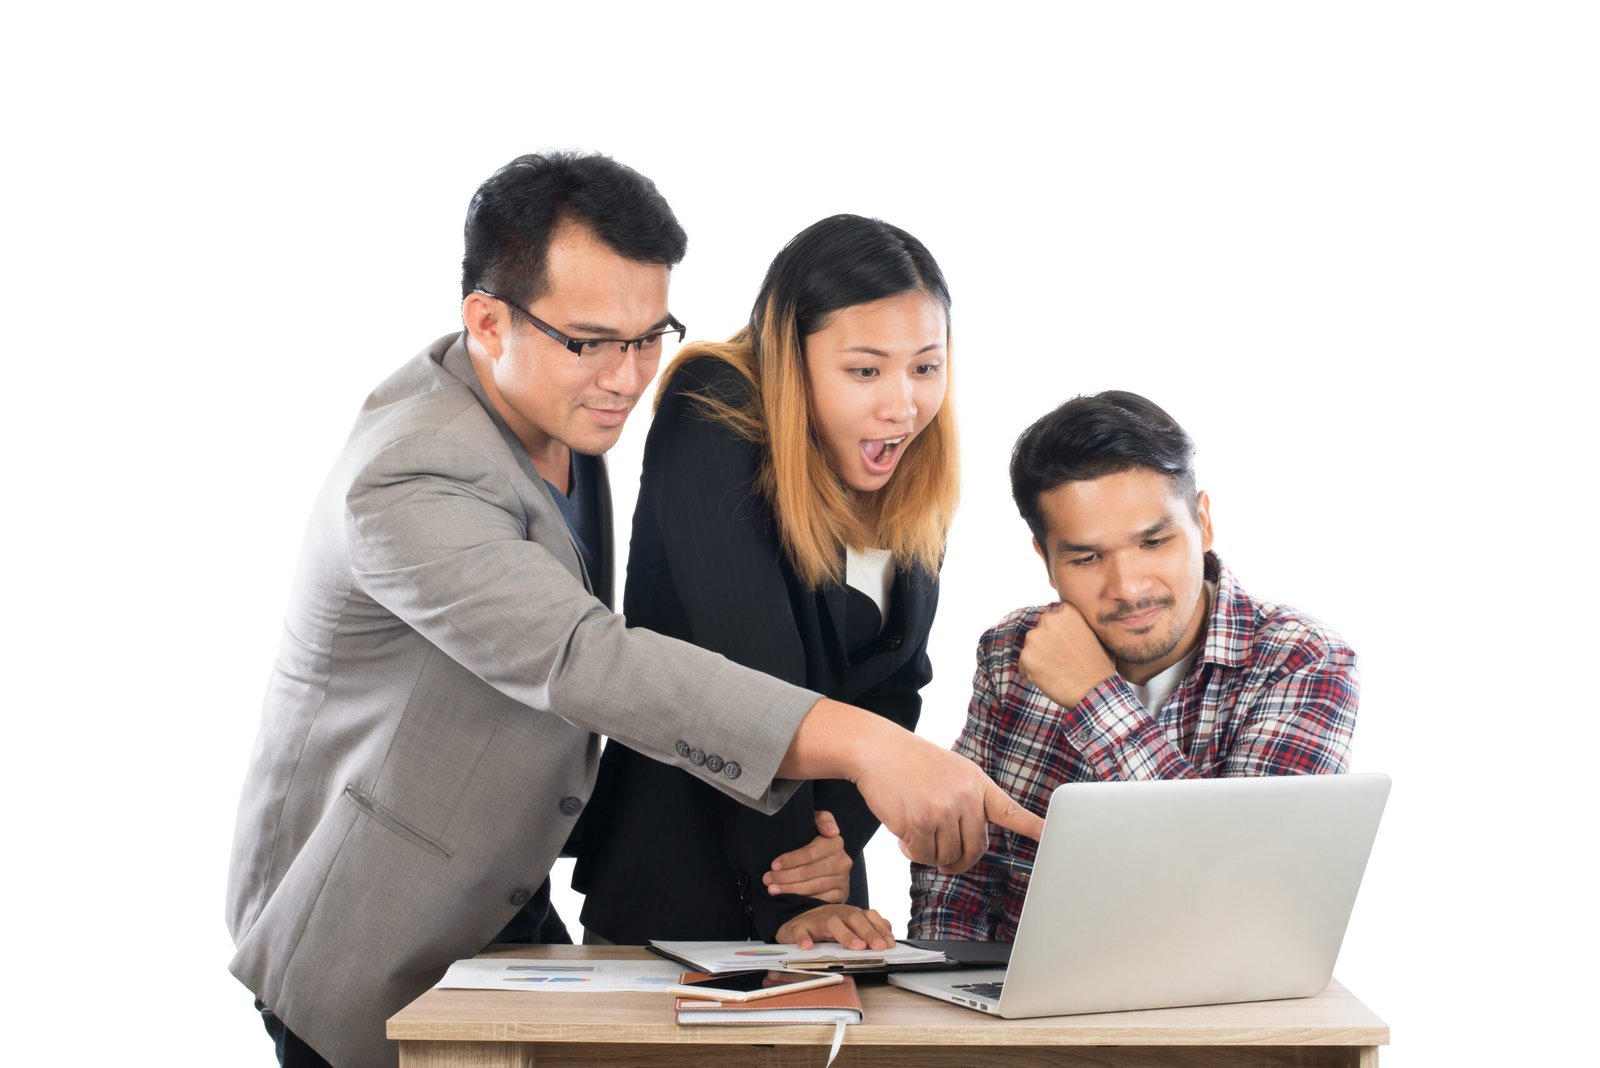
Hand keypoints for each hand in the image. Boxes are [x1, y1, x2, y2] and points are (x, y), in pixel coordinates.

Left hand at [764, 810, 850, 901]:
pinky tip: (790, 900)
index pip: (811, 853)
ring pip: (814, 887)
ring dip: (791, 889)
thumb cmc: (813, 840)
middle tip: (768, 879)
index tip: (774, 864)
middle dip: (786, 877)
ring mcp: (843, 879)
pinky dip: (804, 900)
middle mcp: (843, 861)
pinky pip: (822, 901)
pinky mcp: (841, 895)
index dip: (791, 860)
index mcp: (836, 843)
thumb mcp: (815, 823)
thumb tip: (832, 831)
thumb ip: (823, 819)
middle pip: (810, 872)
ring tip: (773, 889)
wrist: (826, 858)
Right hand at [777, 904, 894, 950]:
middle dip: (868, 932)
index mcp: (849, 914)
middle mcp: (835, 914)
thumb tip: (889, 935)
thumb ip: (869, 928)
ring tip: (856, 946)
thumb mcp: (848, 925)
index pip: (868, 917)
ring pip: (831, 923)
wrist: (795, 919)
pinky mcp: (798, 927)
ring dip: (845, 934)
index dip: (880, 929)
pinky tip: (808, 947)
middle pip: (853, 918)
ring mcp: (816, 920)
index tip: (890, 943)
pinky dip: (803, 938)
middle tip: (878, 946)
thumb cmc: (826, 925)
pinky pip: (800, 931)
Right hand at [856, 723, 1044, 873]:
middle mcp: (966, 797)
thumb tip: (967, 845)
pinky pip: (923, 855)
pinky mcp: (921, 822)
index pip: (1011, 812)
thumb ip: (966, 801)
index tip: (1050, 837)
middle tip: (945, 861)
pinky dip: (912, 853)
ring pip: (947, 856)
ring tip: (916, 833)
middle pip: (975, 849)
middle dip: (960, 861)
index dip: (1033, 828)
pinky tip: (903, 837)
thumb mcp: (952, 771)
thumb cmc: (911, 762)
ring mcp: (944, 810)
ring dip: (930, 854)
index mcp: (978, 783)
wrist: (878, 749)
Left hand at [1016, 601, 1115, 708]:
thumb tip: (1070, 624)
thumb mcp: (1095, 632)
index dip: (1059, 634)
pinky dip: (1032, 672)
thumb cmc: (1099, 665)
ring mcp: (1035, 638)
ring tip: (1058, 669)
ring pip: (1032, 647)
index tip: (1067, 645)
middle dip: (1048, 644)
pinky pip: (1024, 664)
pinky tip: (1050, 678)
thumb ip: (1078, 622)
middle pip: (1041, 631)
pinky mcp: (1026, 657)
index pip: (1054, 619)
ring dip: (1040, 657)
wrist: (1094, 691)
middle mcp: (1048, 619)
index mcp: (1066, 610)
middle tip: (1062, 659)